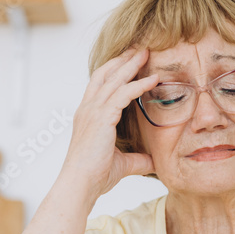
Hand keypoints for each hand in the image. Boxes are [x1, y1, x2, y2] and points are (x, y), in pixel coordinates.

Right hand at [61, 47, 158, 198]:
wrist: (80, 185)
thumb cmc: (95, 177)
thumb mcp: (123, 163)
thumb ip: (137, 158)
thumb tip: (153, 160)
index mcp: (88, 116)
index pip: (100, 83)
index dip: (115, 70)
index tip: (131, 60)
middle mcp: (87, 109)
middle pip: (105, 73)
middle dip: (123, 59)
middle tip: (140, 48)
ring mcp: (92, 111)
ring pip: (114, 79)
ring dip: (131, 64)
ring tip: (146, 52)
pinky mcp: (101, 118)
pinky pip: (123, 94)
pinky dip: (139, 84)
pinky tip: (154, 79)